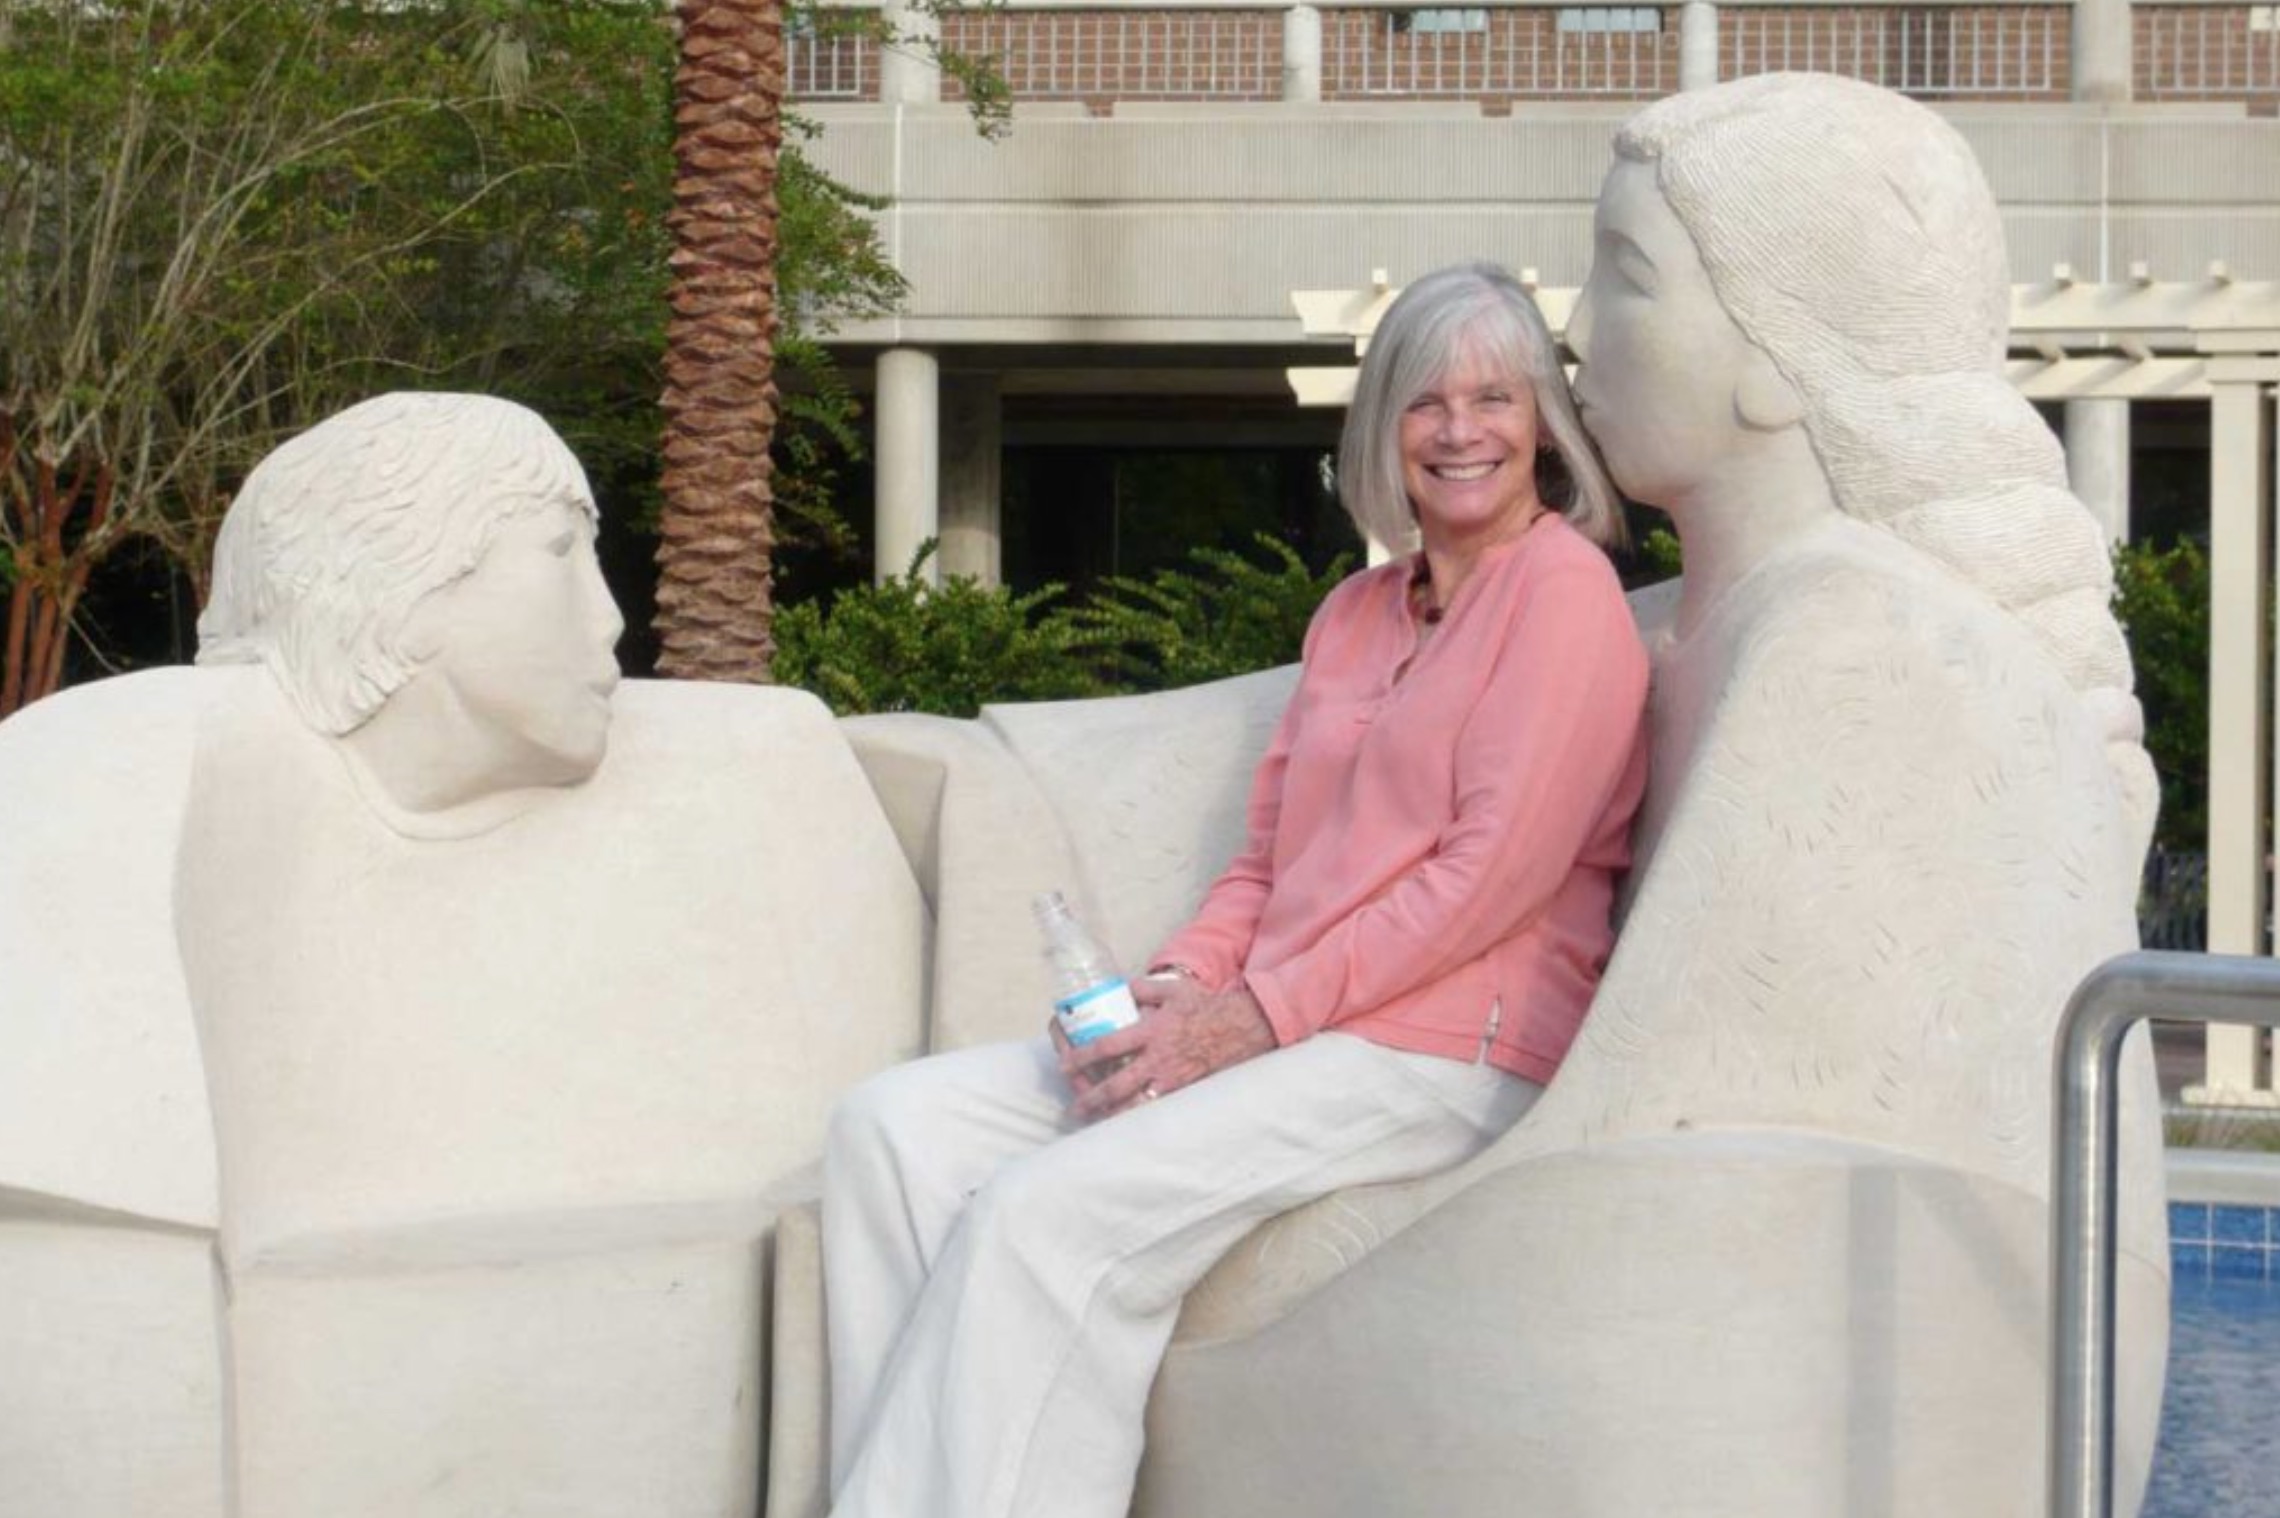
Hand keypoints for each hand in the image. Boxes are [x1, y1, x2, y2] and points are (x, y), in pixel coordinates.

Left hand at [1058, 975, 1276, 1121]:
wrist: (1241, 1028)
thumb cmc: (1205, 1007)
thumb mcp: (1173, 989)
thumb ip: (1142, 988)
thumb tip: (1118, 990)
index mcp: (1151, 1031)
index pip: (1108, 1047)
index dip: (1082, 1057)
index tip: (1065, 1063)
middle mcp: (1158, 1058)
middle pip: (1117, 1085)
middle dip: (1092, 1098)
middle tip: (1076, 1106)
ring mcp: (1172, 1079)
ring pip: (1136, 1105)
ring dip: (1113, 1115)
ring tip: (1097, 1123)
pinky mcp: (1184, 1091)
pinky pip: (1157, 1109)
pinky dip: (1140, 1119)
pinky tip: (1127, 1125)